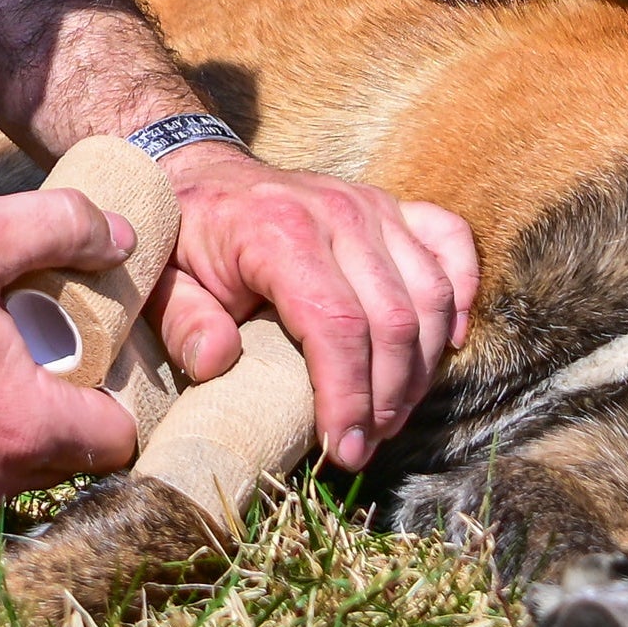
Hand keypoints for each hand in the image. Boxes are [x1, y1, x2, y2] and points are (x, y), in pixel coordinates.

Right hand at [0, 191, 140, 509]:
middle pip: (77, 458)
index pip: (120, 441)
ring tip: (16, 354)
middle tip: (67, 342)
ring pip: (28, 468)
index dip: (128, 390)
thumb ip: (63, 228)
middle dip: (83, 405)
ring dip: (33, 420)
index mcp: (21, 428)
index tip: (112, 345)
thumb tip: (123, 240)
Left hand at [158, 145, 478, 473]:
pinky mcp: (393, 206)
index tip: (343, 451)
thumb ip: (184, 323)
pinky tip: (447, 343)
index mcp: (280, 231)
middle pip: (391, 318)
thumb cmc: (187, 240)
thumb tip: (217, 363)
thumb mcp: (165, 282)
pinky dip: (461, 292)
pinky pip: (451, 241)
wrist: (206, 175)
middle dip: (386, 397)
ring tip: (391, 416)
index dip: (347, 396)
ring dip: (420, 366)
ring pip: (429, 293)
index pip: (337, 325)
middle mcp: (339, 213)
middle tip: (364, 446)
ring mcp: (373, 205)